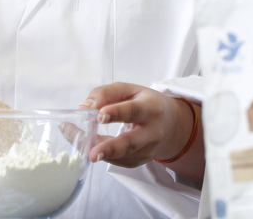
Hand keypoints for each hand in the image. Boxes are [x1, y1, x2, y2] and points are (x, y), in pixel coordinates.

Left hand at [79, 82, 193, 168]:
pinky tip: (90, 149)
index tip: (100, 116)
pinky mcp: (139, 161)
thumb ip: (105, 93)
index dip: (117, 113)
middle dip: (110, 148)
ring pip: (122, 156)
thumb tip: (84, 106)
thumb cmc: (144, 103)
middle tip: (93, 153)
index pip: (133, 110)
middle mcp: (152, 132)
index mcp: (150, 108)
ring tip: (83, 150)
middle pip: (131, 143)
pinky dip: (103, 156)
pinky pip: (118, 161)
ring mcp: (147, 150)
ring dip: (101, 153)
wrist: (169, 124)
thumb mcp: (129, 90)